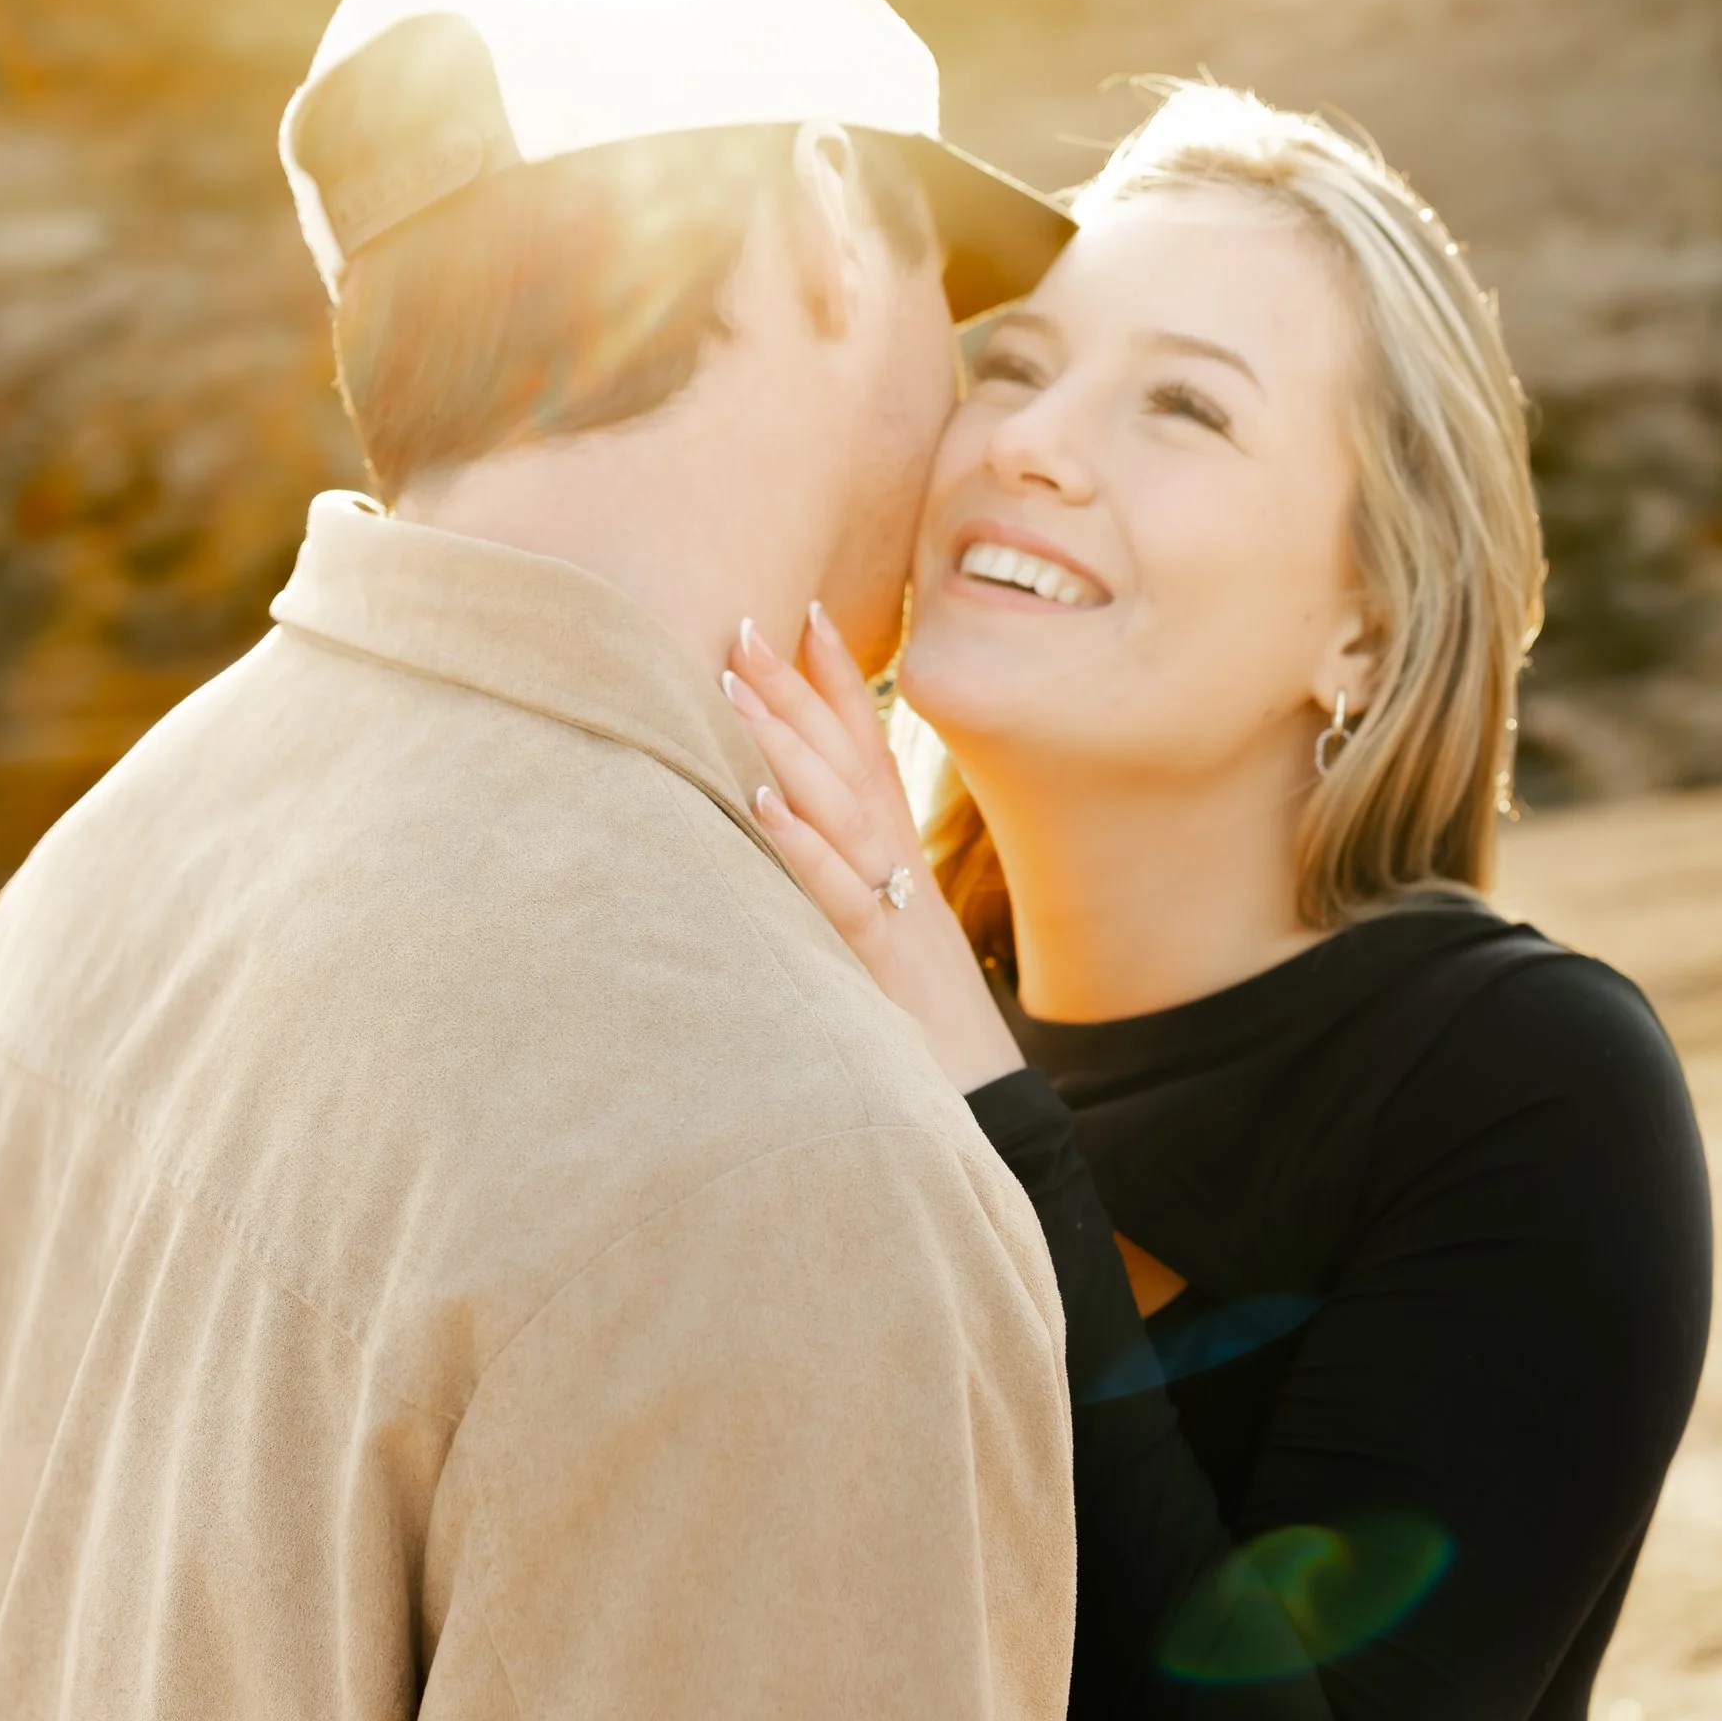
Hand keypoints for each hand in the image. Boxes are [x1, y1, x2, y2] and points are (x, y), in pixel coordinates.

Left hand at [722, 608, 1023, 1094]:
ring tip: (734, 684)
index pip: (869, 752)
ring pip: (840, 809)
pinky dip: (801, 845)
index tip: (803, 613)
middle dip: (796, 689)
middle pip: (848, 761)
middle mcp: (901, 870)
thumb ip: (846, 888)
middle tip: (741, 625)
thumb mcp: (884, 941)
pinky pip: (839, 893)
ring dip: (786, 742)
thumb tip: (787, 839)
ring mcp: (896, 912)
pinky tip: (759, 802)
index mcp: (900, 860)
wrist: (987, 1107)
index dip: (840, 682)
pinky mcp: (882, 965)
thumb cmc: (924, 1028)